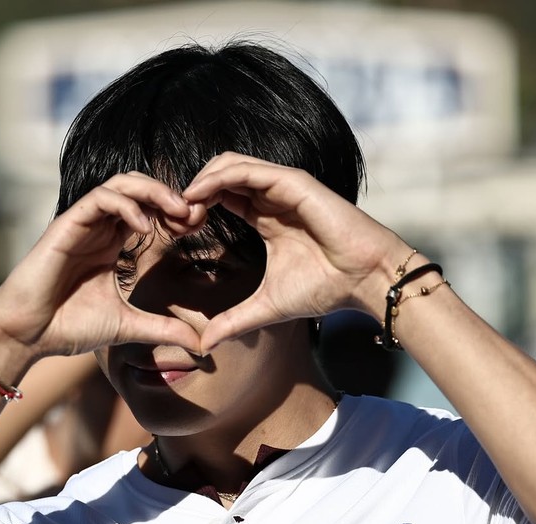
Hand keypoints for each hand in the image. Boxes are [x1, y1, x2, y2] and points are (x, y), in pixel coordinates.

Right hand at [0, 173, 206, 357]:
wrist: (28, 335)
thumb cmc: (68, 327)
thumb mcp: (128, 326)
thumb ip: (163, 329)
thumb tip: (201, 344)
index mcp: (111, 245)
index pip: (149, 212)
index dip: (175, 213)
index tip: (199, 226)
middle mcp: (98, 229)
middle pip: (138, 190)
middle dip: (170, 196)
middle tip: (195, 213)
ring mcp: (82, 224)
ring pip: (120, 185)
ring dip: (152, 191)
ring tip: (177, 210)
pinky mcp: (66, 226)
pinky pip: (98, 199)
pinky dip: (125, 205)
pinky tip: (144, 226)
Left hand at [183, 154, 408, 350]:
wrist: (363, 281)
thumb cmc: (325, 289)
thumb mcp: (266, 306)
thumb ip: (234, 321)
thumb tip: (204, 345)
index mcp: (266, 217)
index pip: (221, 198)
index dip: (195, 209)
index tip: (174, 232)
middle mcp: (272, 197)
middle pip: (220, 176)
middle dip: (191, 193)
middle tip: (171, 219)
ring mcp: (283, 187)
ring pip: (229, 165)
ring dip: (200, 182)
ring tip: (180, 207)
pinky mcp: (293, 183)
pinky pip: (247, 170)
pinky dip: (218, 179)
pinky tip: (198, 196)